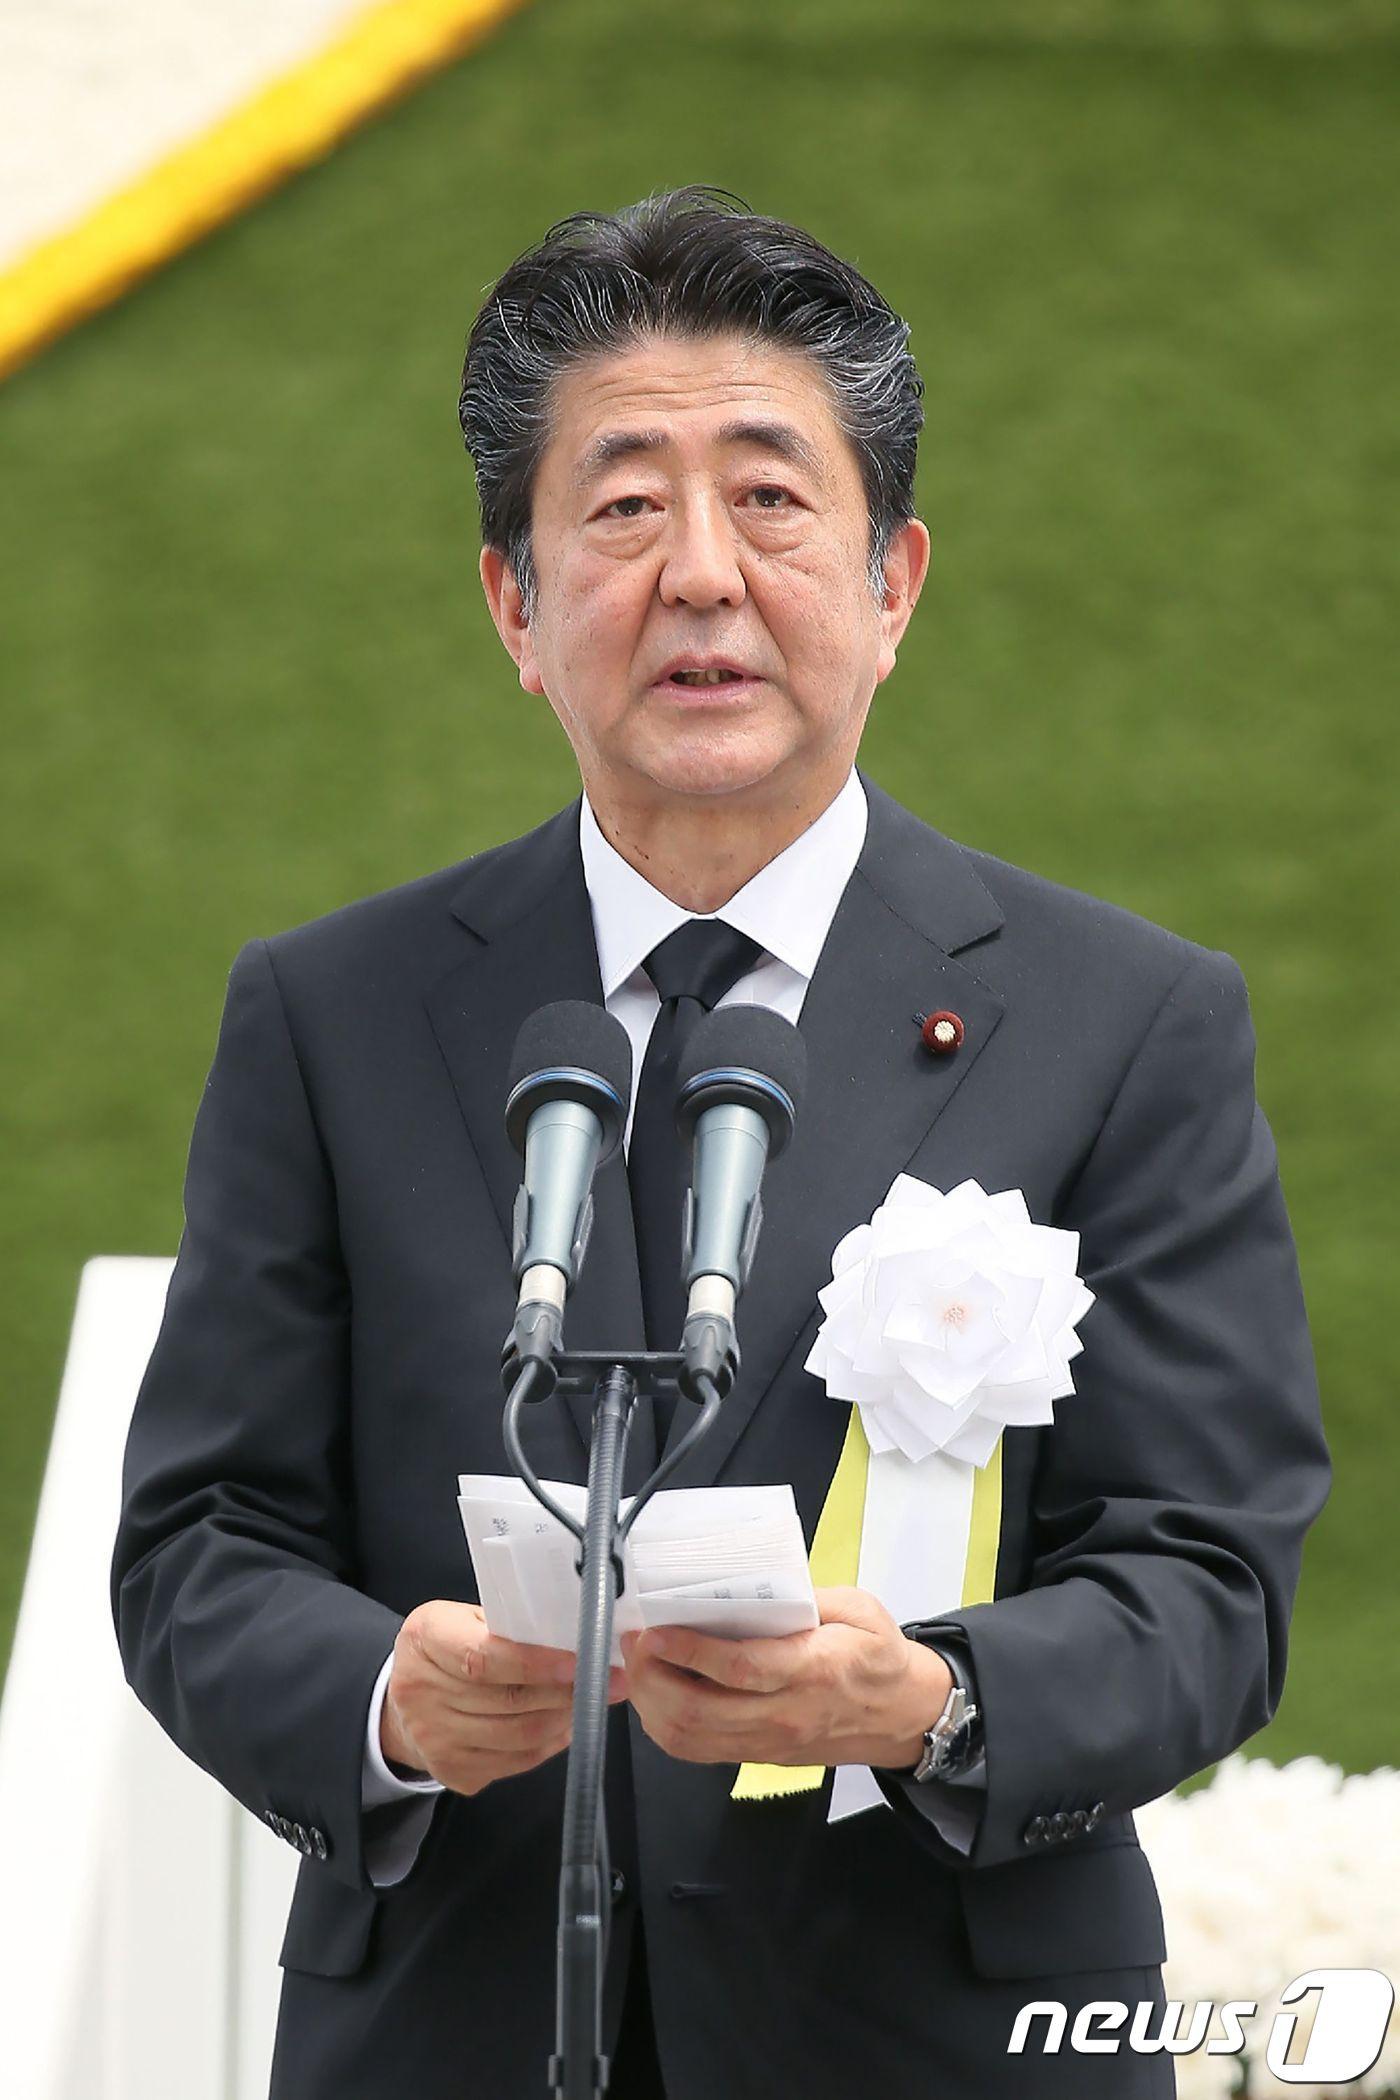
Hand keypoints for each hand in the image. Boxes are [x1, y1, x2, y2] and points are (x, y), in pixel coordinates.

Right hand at [381, 1601, 626, 1795]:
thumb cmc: (447, 1647)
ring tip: (592, 1701)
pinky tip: (566, 1724)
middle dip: (567, 1692)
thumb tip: (576, 1633)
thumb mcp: (463, 1617)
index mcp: (426, 1638)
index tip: (579, 1663)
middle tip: (610, 1681)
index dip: (536, 1663)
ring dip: (564, 1718)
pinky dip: (549, 1744)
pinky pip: (515, 1762)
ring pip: (518, 1736)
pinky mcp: (452, 1771)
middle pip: (508, 1700)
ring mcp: (434, 1738)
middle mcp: (422, 1692)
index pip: (485, 1657)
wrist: (402, 1700)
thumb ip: (507, 1625)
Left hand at [620, 1586, 952, 1773]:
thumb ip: (806, 1595)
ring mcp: (768, 1743)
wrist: (903, 1715)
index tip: (655, 1630)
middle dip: (653, 1677)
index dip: (690, 1652)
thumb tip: (748, 1585)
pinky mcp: (758, 1757)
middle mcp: (785, 1715)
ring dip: (652, 1703)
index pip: (741, 1669)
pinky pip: (699, 1751)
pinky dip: (666, 1726)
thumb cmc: (879, 1656)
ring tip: (638, 1665)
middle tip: (634, 1641)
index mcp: (813, 1671)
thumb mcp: (857, 1608)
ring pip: (691, 1739)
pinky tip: (657, 1694)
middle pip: (701, 1712)